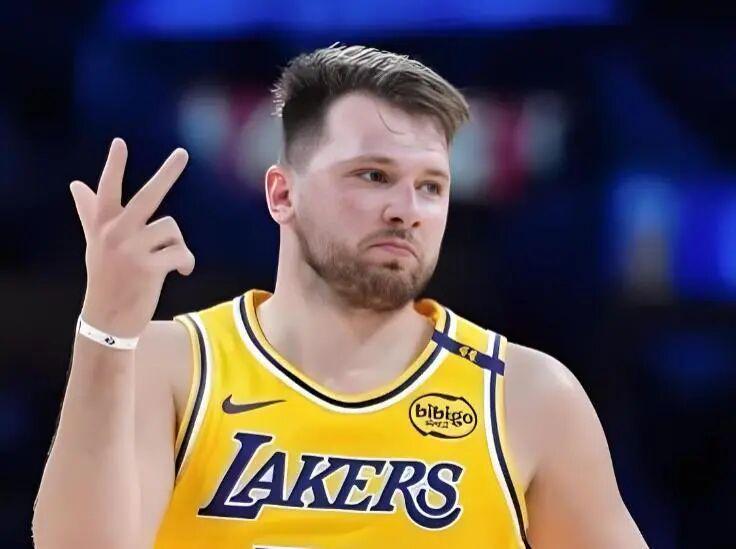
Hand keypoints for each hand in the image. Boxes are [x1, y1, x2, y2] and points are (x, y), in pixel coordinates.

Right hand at [70, 138, 193, 337]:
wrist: (108, 319)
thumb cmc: (106, 277)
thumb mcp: (95, 243)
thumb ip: (89, 212)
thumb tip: (76, 184)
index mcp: (104, 226)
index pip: (108, 190)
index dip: (114, 166)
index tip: (120, 143)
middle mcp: (115, 234)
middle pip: (147, 196)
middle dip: (167, 173)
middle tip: (183, 153)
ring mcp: (131, 250)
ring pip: (172, 229)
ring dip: (178, 245)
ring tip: (170, 260)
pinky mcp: (148, 268)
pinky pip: (181, 253)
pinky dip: (186, 262)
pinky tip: (182, 271)